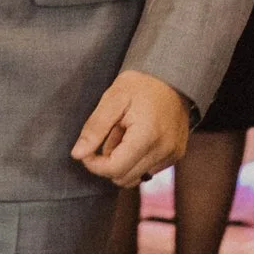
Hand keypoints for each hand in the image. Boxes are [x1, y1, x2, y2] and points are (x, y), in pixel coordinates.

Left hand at [73, 70, 191, 186]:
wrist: (173, 76)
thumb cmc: (140, 84)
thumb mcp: (112, 98)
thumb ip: (95, 128)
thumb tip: (78, 154)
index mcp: (147, 135)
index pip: (114, 169)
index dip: (94, 164)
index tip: (87, 149)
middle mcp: (164, 150)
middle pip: (124, 177)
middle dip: (108, 162)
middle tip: (109, 135)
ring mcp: (172, 155)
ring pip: (135, 177)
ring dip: (122, 162)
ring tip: (124, 135)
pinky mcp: (175, 156)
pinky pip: (148, 170)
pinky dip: (136, 160)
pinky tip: (136, 138)